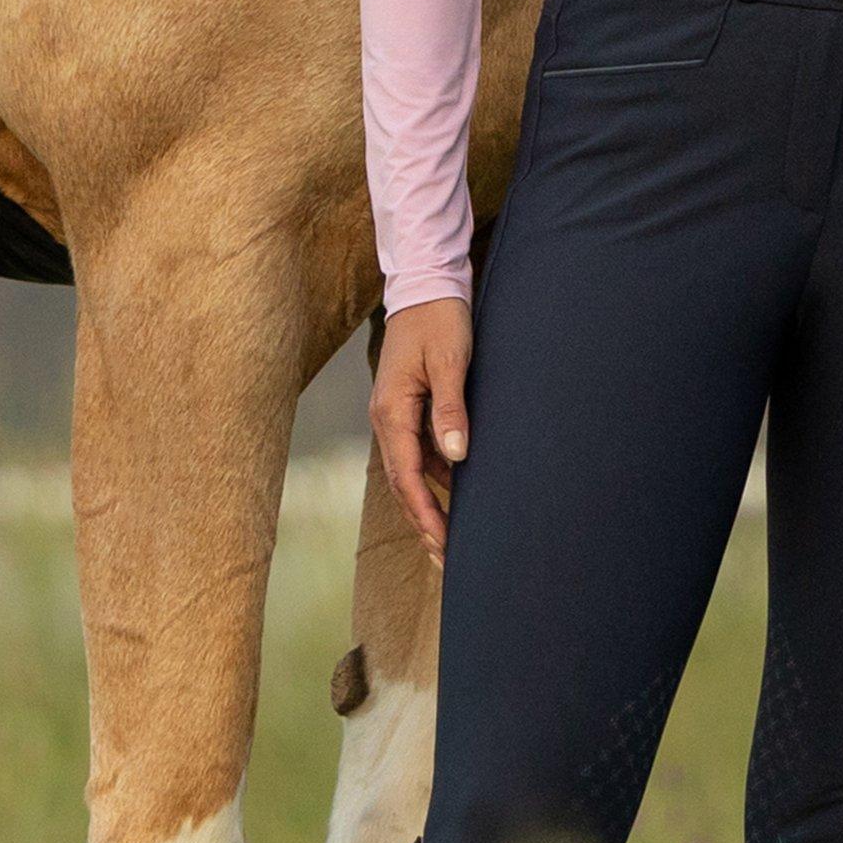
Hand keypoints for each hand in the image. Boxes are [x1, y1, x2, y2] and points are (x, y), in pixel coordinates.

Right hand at [370, 298, 472, 558]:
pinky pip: (416, 453)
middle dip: (422, 521)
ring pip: (407, 471)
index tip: (444, 542)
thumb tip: (456, 456)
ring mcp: (394, 414)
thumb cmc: (439, 319)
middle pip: (401, 482)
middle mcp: (386, 418)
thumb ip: (451, 409)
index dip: (425, 513)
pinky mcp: (406, 407)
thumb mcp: (450, 361)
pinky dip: (431, 478)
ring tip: (448, 538)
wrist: (425, 284)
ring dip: (425, 504)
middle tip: (446, 558)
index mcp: (392, 411)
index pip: (406, 475)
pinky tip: (452, 493)